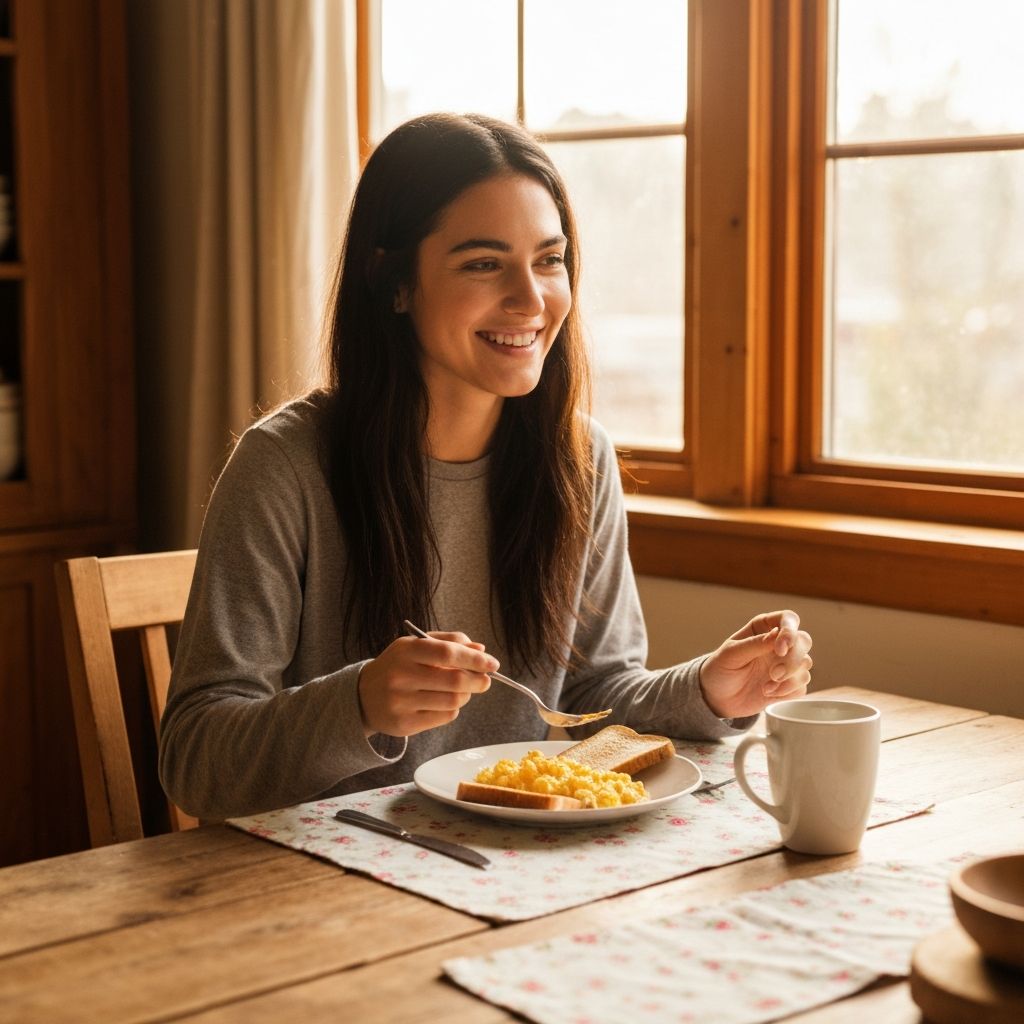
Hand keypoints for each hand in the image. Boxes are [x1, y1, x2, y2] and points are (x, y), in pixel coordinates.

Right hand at [357, 631, 495, 737]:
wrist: (363, 696)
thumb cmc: (398, 666)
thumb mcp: (416, 645)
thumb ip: (448, 642)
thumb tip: (481, 649)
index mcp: (406, 650)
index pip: (448, 653)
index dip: (474, 659)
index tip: (493, 664)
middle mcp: (401, 676)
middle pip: (455, 680)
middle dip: (478, 680)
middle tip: (486, 680)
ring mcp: (401, 702)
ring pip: (453, 701)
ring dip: (466, 695)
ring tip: (463, 690)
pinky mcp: (405, 724)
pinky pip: (444, 717)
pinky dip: (453, 708)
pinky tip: (444, 702)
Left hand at [699, 610, 812, 718]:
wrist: (716, 698)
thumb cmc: (720, 669)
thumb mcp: (731, 654)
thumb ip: (754, 644)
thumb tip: (777, 634)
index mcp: (763, 628)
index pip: (788, 619)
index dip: (790, 631)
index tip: (780, 648)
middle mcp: (778, 644)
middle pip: (804, 641)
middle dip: (793, 659)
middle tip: (774, 674)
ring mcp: (785, 664)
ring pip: (806, 663)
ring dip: (789, 678)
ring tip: (766, 688)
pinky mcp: (788, 684)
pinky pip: (803, 685)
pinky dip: (789, 691)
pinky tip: (770, 694)